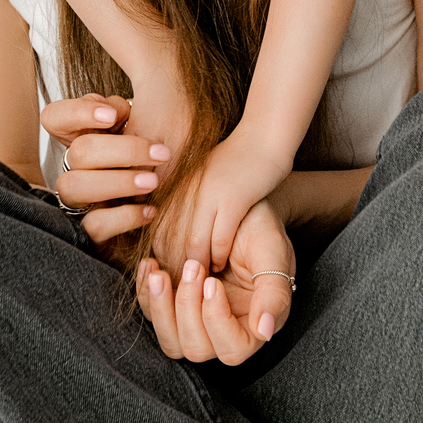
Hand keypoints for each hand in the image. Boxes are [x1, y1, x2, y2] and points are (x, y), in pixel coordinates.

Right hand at [39, 94, 170, 254]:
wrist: (169, 206)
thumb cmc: (149, 161)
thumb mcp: (140, 127)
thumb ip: (123, 111)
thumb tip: (114, 108)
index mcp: (80, 138)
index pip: (54, 117)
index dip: (78, 112)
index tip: (113, 114)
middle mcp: (73, 168)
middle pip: (78, 152)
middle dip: (123, 150)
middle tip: (162, 153)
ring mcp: (78, 202)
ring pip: (74, 187)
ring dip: (118, 182)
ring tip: (153, 181)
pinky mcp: (89, 233)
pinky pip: (93, 226)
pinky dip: (124, 217)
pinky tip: (150, 210)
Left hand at [136, 199, 295, 364]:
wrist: (238, 213)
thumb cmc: (261, 232)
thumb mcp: (273, 255)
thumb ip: (274, 294)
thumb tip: (264, 331)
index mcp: (253, 325)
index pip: (233, 349)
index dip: (217, 321)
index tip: (213, 282)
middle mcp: (224, 331)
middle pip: (196, 348)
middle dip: (186, 309)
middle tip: (192, 266)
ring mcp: (197, 321)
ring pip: (170, 339)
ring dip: (160, 308)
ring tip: (159, 273)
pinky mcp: (175, 306)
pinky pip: (153, 313)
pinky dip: (147, 292)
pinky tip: (150, 264)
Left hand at [154, 122, 293, 275]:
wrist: (264, 137)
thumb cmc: (233, 158)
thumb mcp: (198, 174)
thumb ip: (182, 195)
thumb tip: (166, 219)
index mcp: (176, 185)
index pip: (158, 230)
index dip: (160, 256)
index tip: (168, 274)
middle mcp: (186, 191)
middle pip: (169, 240)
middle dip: (174, 267)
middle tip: (182, 286)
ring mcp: (208, 195)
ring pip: (192, 244)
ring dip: (195, 266)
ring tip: (200, 279)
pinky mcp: (232, 199)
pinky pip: (219, 239)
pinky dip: (218, 256)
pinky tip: (219, 264)